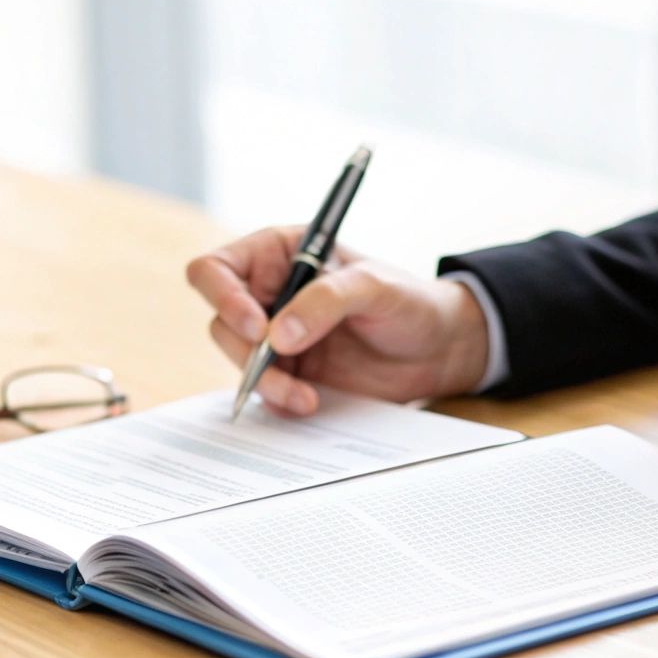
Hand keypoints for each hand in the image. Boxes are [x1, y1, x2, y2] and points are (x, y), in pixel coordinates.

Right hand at [185, 226, 489, 415]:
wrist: (440, 348)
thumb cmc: (409, 300)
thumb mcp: (374, 286)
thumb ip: (325, 301)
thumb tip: (278, 336)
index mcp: (278, 254)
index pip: (217, 269)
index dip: (224, 297)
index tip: (257, 328)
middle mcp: (269, 294)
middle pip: (222, 321)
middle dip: (245, 352)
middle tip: (279, 370)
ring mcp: (277, 336)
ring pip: (239, 361)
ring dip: (265, 383)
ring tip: (305, 397)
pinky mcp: (290, 372)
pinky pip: (262, 391)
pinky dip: (278, 402)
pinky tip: (309, 402)